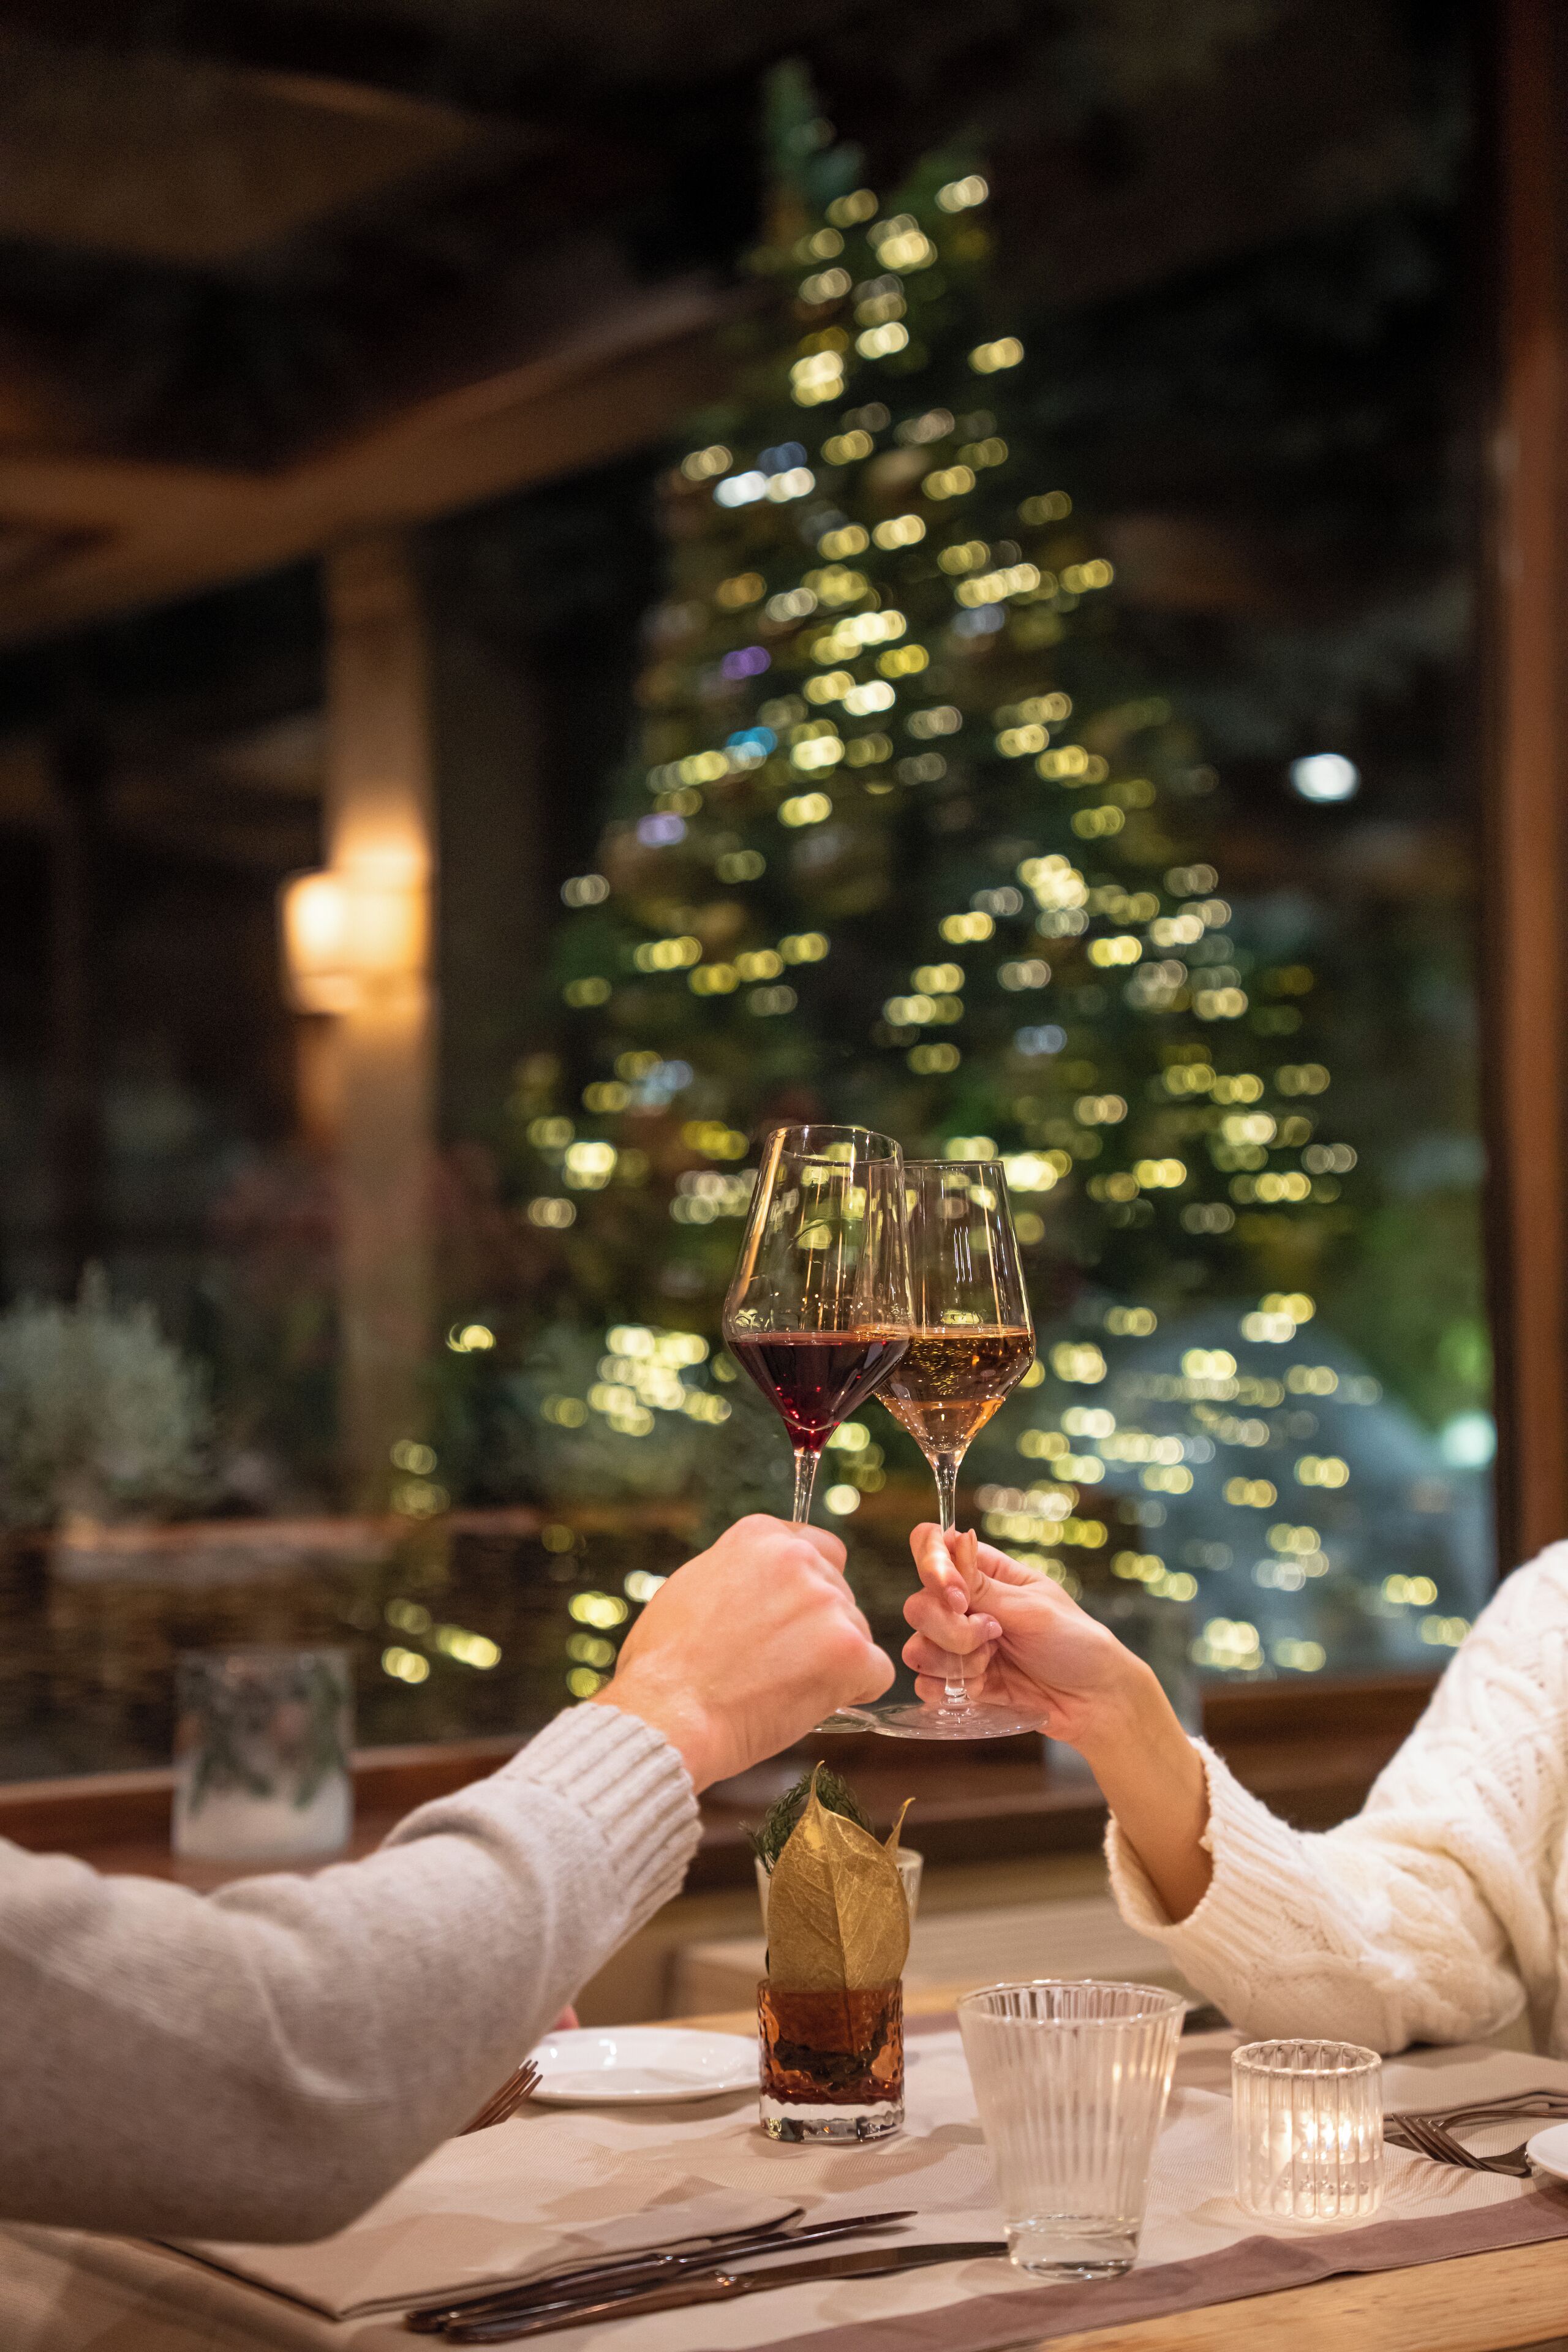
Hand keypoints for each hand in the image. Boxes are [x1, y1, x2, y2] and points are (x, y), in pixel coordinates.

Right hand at [592, 1515, 892, 1789]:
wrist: (668, 1714)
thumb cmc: (664, 1665)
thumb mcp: (690, 1587)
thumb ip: (738, 1573)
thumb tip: (759, 1585)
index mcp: (759, 1536)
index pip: (818, 1550)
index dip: (806, 1591)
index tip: (788, 1620)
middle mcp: (798, 1559)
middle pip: (839, 1594)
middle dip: (818, 1629)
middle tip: (775, 1666)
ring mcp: (827, 1603)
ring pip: (856, 1634)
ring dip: (833, 1663)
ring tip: (781, 1689)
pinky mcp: (851, 1651)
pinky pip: (875, 1673)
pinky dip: (853, 1693)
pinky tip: (810, 1704)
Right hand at [903, 1523, 1212, 1920]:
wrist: (1112, 1713)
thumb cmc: (1089, 1652)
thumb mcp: (1040, 1611)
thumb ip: (986, 1583)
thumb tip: (946, 1537)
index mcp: (997, 1575)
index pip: (940, 1554)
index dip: (935, 1572)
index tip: (954, 1594)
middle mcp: (980, 1609)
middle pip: (924, 1604)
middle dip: (945, 1626)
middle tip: (982, 1642)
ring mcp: (975, 1650)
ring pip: (924, 1647)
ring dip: (946, 1663)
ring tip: (982, 1675)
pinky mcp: (975, 1689)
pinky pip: (934, 1687)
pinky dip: (946, 1695)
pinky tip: (971, 1699)